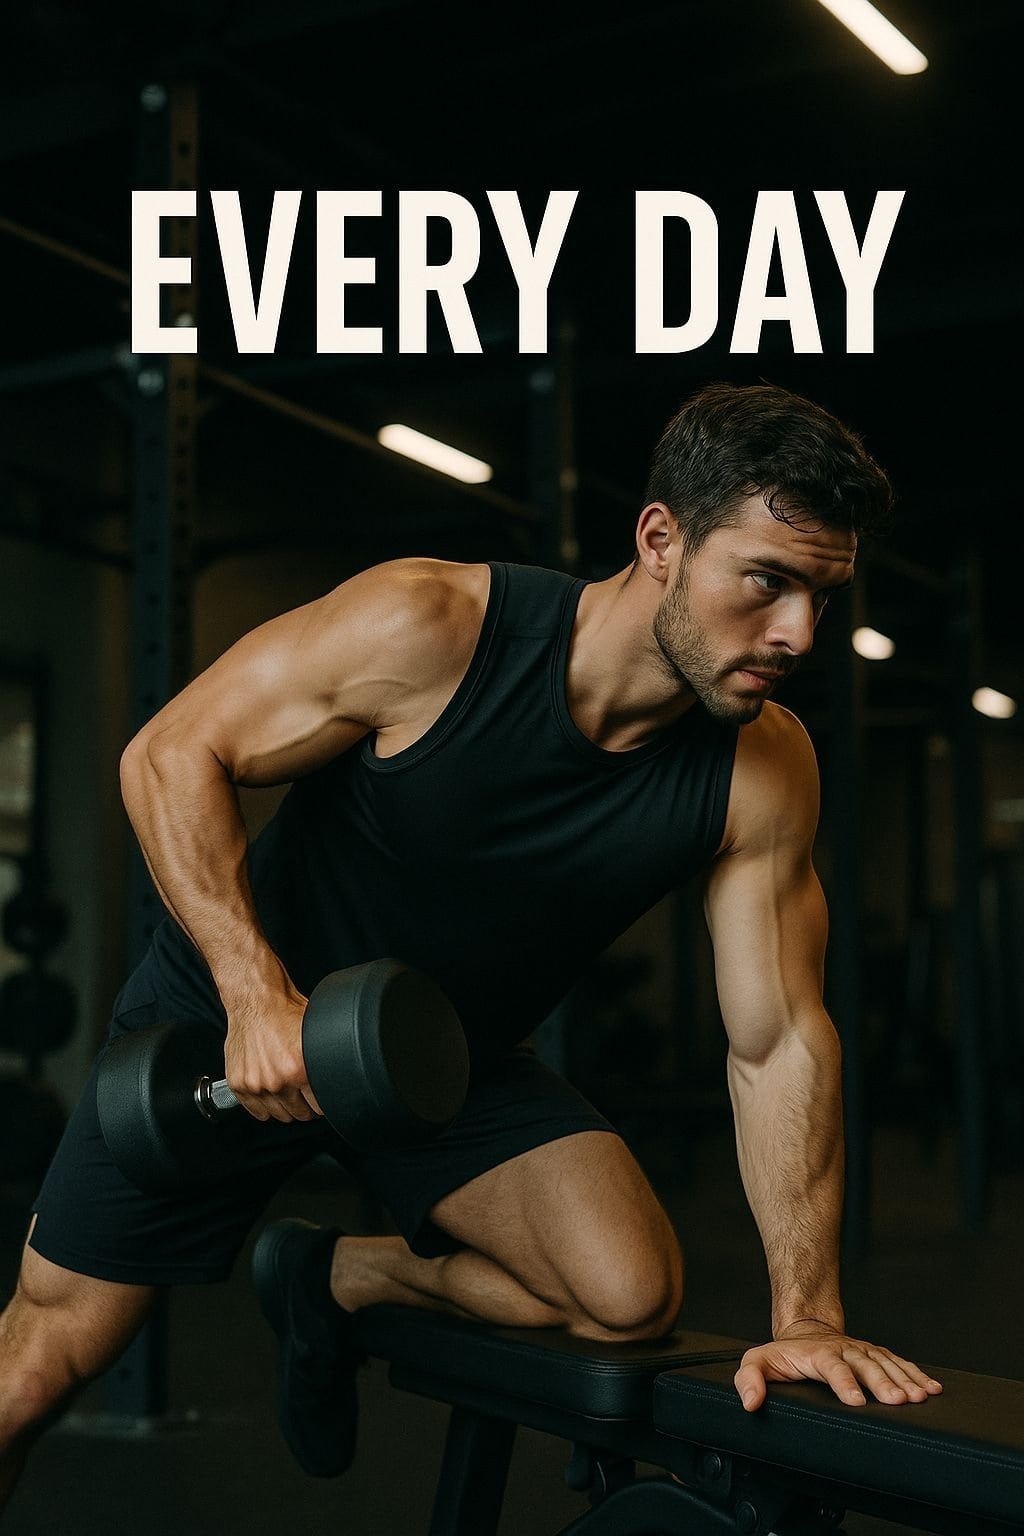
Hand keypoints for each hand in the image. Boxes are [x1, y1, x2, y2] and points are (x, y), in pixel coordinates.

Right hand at [223, 988, 323, 1123]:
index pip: (318, 1108)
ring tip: (289, 1093)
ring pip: (279, 1115)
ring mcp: (255, 1084)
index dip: (322, 1104)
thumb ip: (322, 1057)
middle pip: (299, 1114)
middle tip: (305, 1095)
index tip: (321, 1100)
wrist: (255, 1000)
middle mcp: (276, 1080)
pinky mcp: (239, 1084)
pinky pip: (256, 1112)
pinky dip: (264, 1107)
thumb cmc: (283, 1011)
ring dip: (285, 1107)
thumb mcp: (315, 1033)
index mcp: (298, 1069)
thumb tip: (339, 1072)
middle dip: (305, 1106)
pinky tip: (272, 1095)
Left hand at [734, 1321, 942, 1411]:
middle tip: (899, 1400)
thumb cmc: (783, 1354)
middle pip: (865, 1365)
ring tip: (921, 1396)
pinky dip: (917, 1374)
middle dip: (883, 1382)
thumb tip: (751, 1401)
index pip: (832, 1367)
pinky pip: (899, 1363)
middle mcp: (844, 1350)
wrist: (805, 1330)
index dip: (844, 1382)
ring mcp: (862, 1351)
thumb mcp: (758, 1362)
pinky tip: (932, 1389)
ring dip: (904, 1379)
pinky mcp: (875, 1355)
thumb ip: (749, 1379)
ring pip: (886, 1363)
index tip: (857, 1400)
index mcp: (817, 1354)